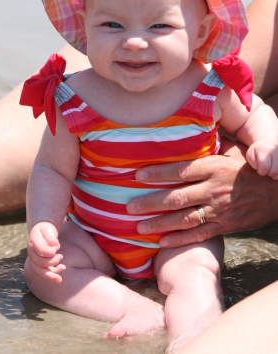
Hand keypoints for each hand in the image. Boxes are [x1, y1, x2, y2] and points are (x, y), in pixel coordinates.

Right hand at [27, 222, 65, 282]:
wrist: (41, 232)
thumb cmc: (45, 230)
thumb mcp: (47, 228)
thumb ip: (50, 236)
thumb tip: (54, 246)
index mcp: (33, 241)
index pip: (41, 250)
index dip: (50, 252)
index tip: (56, 248)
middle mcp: (31, 252)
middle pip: (39, 262)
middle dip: (52, 262)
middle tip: (61, 256)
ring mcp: (34, 259)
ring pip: (40, 270)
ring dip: (51, 274)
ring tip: (62, 270)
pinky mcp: (39, 264)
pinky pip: (44, 272)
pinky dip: (52, 274)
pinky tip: (61, 271)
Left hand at [126, 137, 277, 247]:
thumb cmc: (252, 168)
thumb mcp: (234, 152)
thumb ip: (212, 148)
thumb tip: (190, 138)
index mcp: (214, 168)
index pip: (180, 170)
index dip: (158, 173)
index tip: (137, 176)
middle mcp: (213, 189)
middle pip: (177, 197)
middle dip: (151, 202)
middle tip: (129, 206)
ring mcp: (219, 210)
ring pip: (184, 218)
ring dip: (159, 223)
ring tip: (138, 226)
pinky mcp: (225, 226)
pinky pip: (199, 234)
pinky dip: (180, 239)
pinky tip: (161, 242)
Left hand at [246, 138, 277, 178]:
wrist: (268, 142)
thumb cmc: (257, 151)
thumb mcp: (250, 154)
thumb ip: (252, 162)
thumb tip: (260, 168)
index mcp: (266, 150)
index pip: (264, 168)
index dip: (260, 170)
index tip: (259, 167)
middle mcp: (277, 151)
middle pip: (273, 171)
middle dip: (267, 172)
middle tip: (265, 167)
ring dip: (274, 173)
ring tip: (270, 167)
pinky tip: (275, 168)